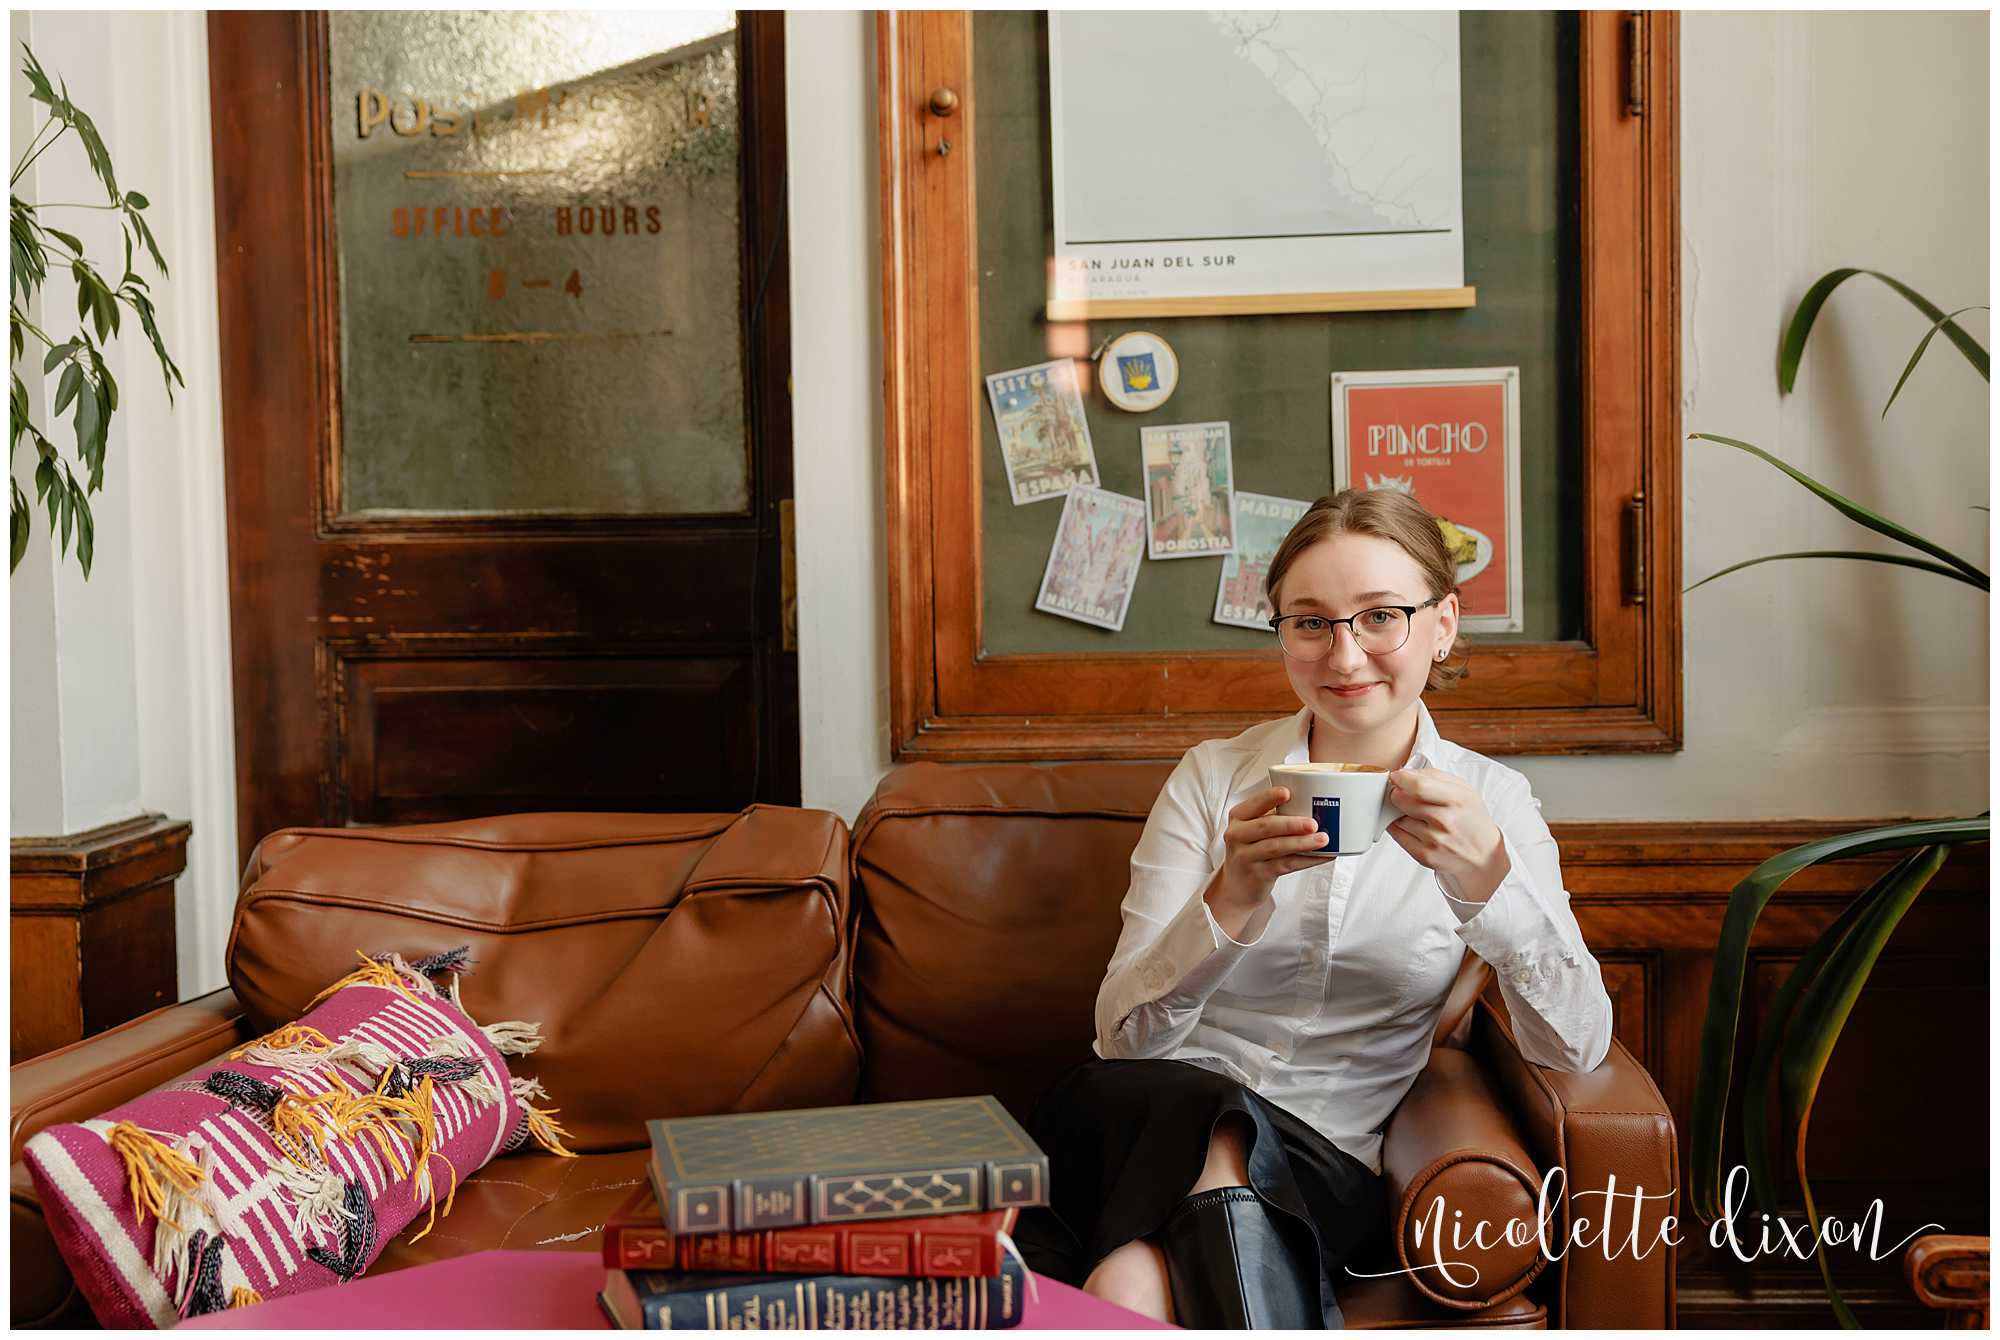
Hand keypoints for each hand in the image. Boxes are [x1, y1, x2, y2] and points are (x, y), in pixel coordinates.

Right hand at [1207, 786, 1329, 915]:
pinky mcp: (1257, 874)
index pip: (1253, 804)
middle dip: (1291, 824)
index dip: (1269, 798)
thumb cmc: (1252, 849)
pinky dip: (1306, 860)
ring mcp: (1245, 856)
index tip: (1287, 792)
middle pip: (1265, 826)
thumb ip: (1274, 817)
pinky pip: (1285, 865)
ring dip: (1302, 842)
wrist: (1238, 884)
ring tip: (1322, 839)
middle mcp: (1237, 835)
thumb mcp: (1254, 829)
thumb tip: (1311, 806)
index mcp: (1238, 817)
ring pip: (1276, 847)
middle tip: (1313, 823)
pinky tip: (1321, 855)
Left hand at [1385, 768, 1508, 899]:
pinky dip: (1400, 828)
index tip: (1397, 777)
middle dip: (1398, 794)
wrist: (1484, 855)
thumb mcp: (1464, 790)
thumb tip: (1404, 774)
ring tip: (1419, 816)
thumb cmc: (1471, 819)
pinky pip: (1397, 834)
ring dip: (1401, 814)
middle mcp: (1445, 820)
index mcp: (1457, 799)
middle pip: (1402, 800)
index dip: (1401, 778)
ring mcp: (1434, 840)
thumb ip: (1434, 776)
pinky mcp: (1424, 855)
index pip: (1418, 785)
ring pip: (1397, 817)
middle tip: (1405, 795)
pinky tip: (1415, 827)